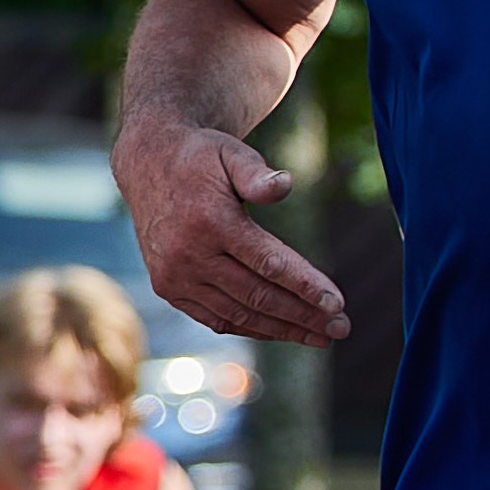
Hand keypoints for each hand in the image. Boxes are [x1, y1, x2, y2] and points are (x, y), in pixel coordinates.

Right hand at [117, 118, 350, 344]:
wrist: (148, 165)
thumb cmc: (201, 157)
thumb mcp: (230, 152)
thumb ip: (257, 173)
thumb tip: (285, 185)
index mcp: (209, 222)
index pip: (268, 263)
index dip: (305, 286)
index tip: (338, 304)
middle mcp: (189, 255)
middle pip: (258, 296)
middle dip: (304, 316)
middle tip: (341, 328)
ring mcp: (175, 276)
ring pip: (239, 314)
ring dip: (283, 329)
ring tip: (320, 337)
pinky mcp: (169, 288)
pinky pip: (216, 318)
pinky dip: (251, 327)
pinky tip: (281, 330)